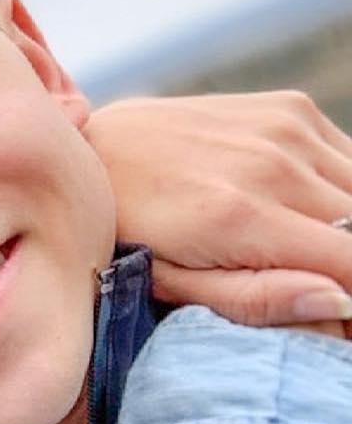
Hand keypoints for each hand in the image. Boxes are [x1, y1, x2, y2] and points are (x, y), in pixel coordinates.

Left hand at [84, 90, 351, 326]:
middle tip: (302, 282)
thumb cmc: (128, 232)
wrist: (96, 148)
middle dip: (346, 265)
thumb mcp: (173, 284)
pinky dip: (338, 190)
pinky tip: (294, 206)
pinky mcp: (291, 107)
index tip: (334, 315)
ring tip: (296, 247)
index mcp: (241, 217)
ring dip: (346, 228)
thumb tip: (339, 303)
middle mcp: (273, 164)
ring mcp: (286, 128)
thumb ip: (256, 299)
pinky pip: (349, 158)